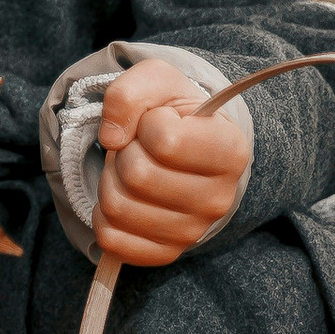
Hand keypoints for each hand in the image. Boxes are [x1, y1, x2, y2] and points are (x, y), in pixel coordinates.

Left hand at [93, 58, 246, 268]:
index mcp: (230, 151)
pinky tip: (124, 196)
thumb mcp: (157, 80)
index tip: (159, 121)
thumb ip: (129, 93)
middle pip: (138, 177)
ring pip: (118, 207)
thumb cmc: (173, 111)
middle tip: (139, 146)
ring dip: (111, 180)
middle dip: (124, 152)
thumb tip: (111, 137)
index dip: (148, 123)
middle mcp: (219, 199)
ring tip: (133, 168)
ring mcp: (194, 232)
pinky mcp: (166, 253)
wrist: (183, 144)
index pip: (167, 142)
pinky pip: (112, 240)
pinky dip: (103, 215)